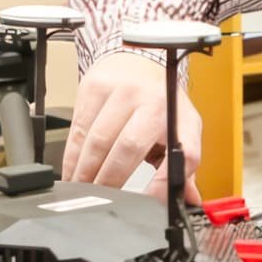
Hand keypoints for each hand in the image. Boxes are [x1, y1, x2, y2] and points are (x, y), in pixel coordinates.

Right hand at [63, 51, 201, 204]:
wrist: (135, 59)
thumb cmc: (160, 99)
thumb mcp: (180, 126)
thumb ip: (184, 164)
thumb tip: (189, 198)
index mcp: (180, 114)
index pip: (182, 152)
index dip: (167, 182)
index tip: (149, 201)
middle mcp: (153, 100)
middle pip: (129, 148)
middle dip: (110, 180)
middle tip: (101, 199)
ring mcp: (122, 91)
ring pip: (98, 140)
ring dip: (86, 172)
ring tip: (82, 190)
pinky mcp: (95, 88)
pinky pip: (79, 129)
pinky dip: (72, 156)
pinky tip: (72, 170)